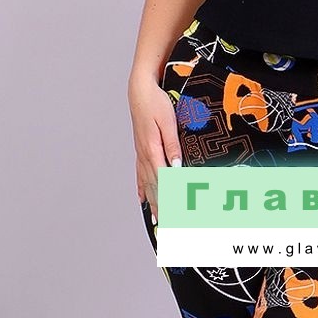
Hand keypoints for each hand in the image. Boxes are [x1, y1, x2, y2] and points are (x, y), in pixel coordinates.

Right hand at [129, 79, 183, 220]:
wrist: (140, 91)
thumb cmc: (156, 103)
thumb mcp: (168, 122)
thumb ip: (172, 146)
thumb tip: (176, 168)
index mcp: (153, 150)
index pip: (163, 182)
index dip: (170, 200)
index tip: (176, 216)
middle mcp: (145, 156)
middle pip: (155, 188)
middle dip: (162, 208)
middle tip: (168, 227)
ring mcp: (141, 154)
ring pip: (147, 184)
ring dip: (152, 203)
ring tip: (157, 220)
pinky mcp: (141, 150)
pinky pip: (140, 174)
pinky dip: (142, 189)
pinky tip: (143, 199)